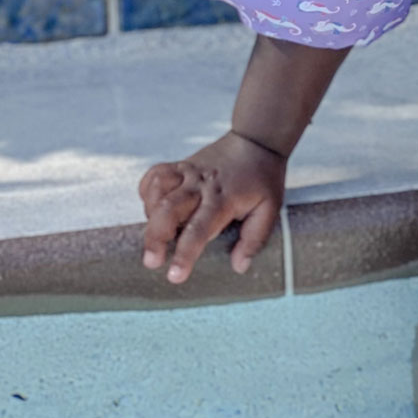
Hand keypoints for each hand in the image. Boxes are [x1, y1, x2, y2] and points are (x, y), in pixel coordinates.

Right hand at [138, 133, 286, 282]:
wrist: (256, 141)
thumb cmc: (263, 179)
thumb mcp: (269, 210)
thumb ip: (254, 239)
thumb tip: (239, 266)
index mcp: (222, 200)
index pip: (198, 230)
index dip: (185, 254)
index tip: (174, 276)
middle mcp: (200, 185)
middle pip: (168, 209)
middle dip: (155, 237)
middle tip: (151, 261)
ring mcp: (187, 172)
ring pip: (157, 189)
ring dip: (150, 214)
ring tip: (156, 233)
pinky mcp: (180, 164)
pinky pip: (155, 175)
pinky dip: (147, 192)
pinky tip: (154, 207)